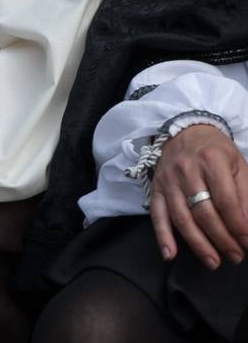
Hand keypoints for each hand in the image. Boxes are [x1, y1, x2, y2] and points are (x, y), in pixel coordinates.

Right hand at [149, 125, 247, 269]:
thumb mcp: (238, 165)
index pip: (226, 201)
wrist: (184, 132)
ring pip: (182, 218)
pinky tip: (169, 254)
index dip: (238, 225)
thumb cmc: (216, 152)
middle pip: (204, 212)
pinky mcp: (156, 189)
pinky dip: (162, 236)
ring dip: (198, 244)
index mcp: (212, 162)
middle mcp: (187, 171)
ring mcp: (168, 181)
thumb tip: (247, 226)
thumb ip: (245, 194)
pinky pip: (157, 215)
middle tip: (236, 256)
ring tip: (213, 262)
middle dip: (222, 239)